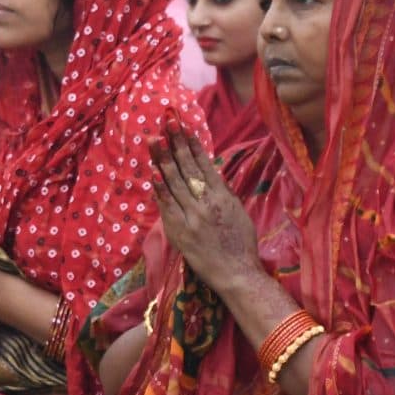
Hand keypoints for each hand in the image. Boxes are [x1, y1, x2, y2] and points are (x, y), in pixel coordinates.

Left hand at [150, 128, 262, 291]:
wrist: (237, 274)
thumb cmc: (241, 244)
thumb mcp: (238, 212)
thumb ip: (222, 192)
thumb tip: (208, 172)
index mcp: (223, 196)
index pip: (204, 163)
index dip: (191, 143)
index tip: (183, 125)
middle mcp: (207, 203)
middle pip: (187, 167)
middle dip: (175, 142)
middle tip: (166, 121)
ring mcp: (192, 217)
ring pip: (174, 183)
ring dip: (162, 159)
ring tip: (153, 139)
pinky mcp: (180, 232)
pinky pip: (167, 206)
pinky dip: (160, 189)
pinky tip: (153, 172)